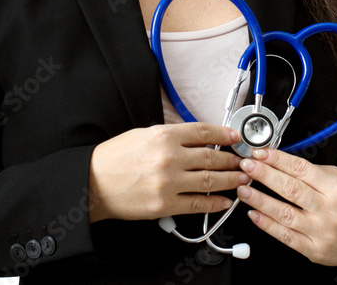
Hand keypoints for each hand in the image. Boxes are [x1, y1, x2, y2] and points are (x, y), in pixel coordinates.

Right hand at [87, 122, 249, 221]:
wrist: (93, 182)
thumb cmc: (114, 158)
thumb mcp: (143, 134)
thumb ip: (171, 135)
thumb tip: (198, 138)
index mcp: (163, 136)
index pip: (203, 132)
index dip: (224, 134)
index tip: (235, 137)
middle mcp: (169, 157)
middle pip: (211, 156)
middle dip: (232, 159)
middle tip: (243, 161)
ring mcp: (168, 182)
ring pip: (210, 180)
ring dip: (230, 180)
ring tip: (242, 179)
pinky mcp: (165, 204)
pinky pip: (197, 203)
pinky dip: (215, 203)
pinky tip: (225, 201)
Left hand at [236, 148, 336, 266]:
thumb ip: (313, 172)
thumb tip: (281, 162)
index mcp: (336, 188)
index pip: (301, 169)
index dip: (278, 160)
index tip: (260, 153)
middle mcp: (329, 210)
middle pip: (291, 189)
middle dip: (264, 175)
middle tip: (247, 166)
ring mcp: (321, 231)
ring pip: (285, 213)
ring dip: (260, 200)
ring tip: (244, 189)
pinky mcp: (313, 250)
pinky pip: (286, 236)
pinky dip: (267, 225)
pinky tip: (254, 214)